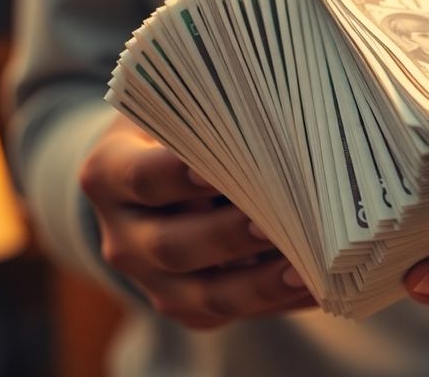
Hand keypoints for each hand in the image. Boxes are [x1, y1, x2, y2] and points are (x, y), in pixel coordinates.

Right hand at [79, 116, 313, 328]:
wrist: (155, 181)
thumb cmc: (180, 132)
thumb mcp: (178, 113)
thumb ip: (212, 122)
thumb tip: (282, 131)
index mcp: (109, 175)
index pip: (142, 178)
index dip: (181, 175)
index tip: (221, 169)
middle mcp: (122, 238)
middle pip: (174, 246)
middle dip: (229, 236)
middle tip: (276, 223)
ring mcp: (151, 281)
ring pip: (206, 296)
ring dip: (261, 285)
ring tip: (309, 269)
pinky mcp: (185, 308)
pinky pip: (233, 314)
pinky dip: (278, 302)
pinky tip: (319, 286)